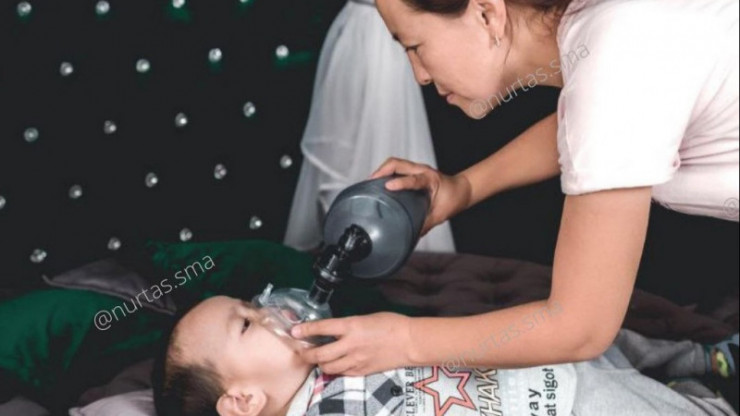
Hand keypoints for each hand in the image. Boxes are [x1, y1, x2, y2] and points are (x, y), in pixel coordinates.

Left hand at [291, 312, 414, 375]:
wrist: (409, 342)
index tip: (295, 331)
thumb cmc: (391, 324)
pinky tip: (335, 365)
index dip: (305, 330)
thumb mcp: (366, 317)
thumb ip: (349, 324)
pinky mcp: (362, 371)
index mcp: (352, 326)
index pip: (322, 328)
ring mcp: (356, 360)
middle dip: (306, 353)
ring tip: (317, 359)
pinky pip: (342, 373)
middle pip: (320, 353)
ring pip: (328, 367)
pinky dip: (335, 370)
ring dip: (319, 363)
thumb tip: (335, 330)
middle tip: (302, 351)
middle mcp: (350, 345)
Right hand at [369, 158, 471, 234]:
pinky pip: (397, 167)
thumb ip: (425, 224)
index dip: (400, 182)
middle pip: (397, 163)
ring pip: (395, 163)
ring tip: (370, 184)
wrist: (462, 189)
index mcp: (430, 180)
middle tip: (370, 184)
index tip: (388, 187)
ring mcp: (417, 169)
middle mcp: (422, 170)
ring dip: (382, 171)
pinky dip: (386, 172)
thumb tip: (411, 236)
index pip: (413, 179)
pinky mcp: (413, 171)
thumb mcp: (441, 215)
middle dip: (381, 171)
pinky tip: (379, 183)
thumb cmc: (453, 199)